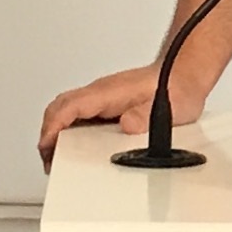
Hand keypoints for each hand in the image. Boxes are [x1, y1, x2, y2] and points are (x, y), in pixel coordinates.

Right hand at [39, 65, 207, 166]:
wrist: (183, 74)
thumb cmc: (176, 89)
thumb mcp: (167, 108)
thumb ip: (145, 116)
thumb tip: (127, 125)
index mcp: (109, 92)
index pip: (70, 106)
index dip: (54, 126)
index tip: (48, 145)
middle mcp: (101, 93)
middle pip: (60, 108)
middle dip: (48, 132)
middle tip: (48, 157)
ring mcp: (102, 97)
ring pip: (66, 109)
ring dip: (55, 130)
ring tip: (55, 155)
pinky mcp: (107, 104)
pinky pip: (78, 113)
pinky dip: (68, 128)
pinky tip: (73, 144)